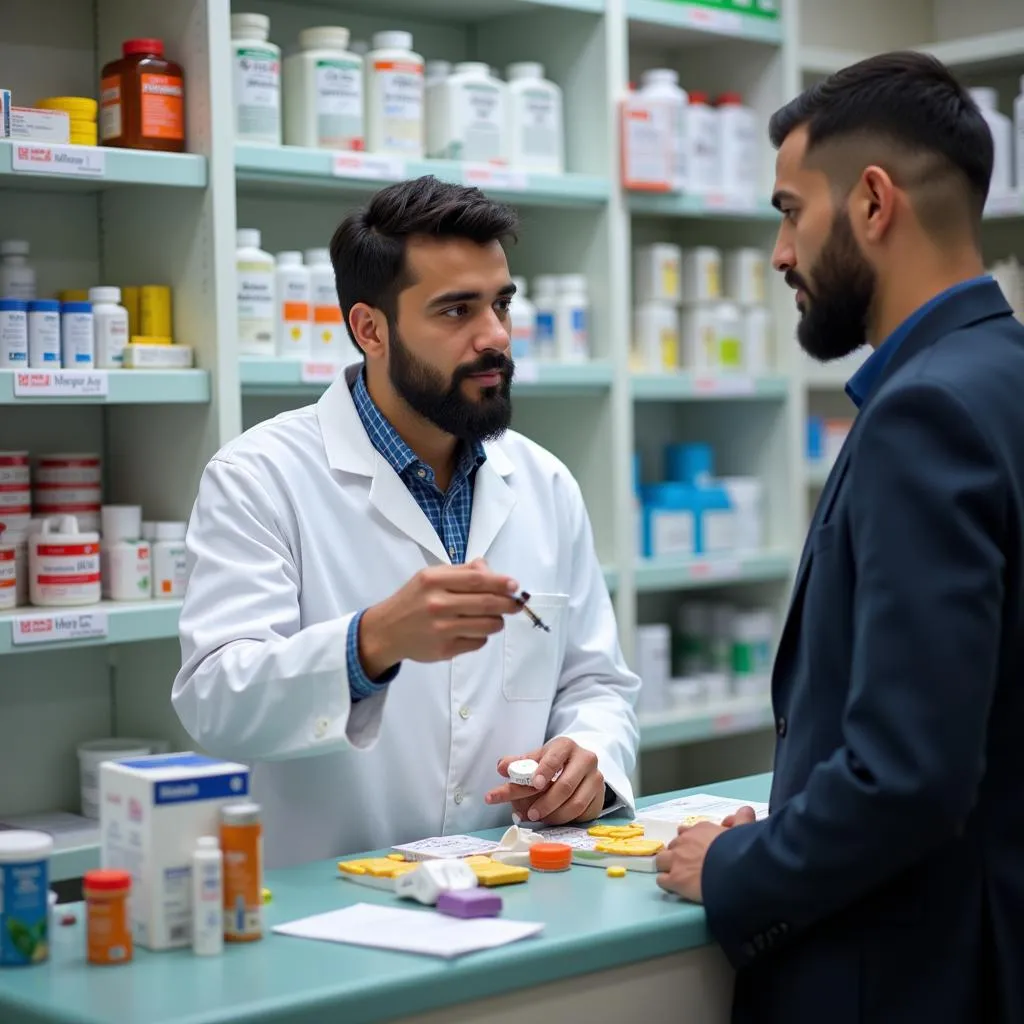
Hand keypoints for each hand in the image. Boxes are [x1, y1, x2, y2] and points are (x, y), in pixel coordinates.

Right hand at [358, 559, 521, 676]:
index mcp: (433, 580)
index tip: (515, 585)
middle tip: (516, 603)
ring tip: (494, 617)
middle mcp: (437, 604)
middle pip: (486, 603)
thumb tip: (489, 569)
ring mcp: (441, 629)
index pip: (477, 580)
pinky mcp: (444, 650)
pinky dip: (482, 635)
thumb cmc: (413, 600)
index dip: (500, 583)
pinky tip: (472, 630)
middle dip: (508, 603)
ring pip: (487, 625)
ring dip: (498, 621)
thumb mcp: (430, 577)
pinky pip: (477, 642)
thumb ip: (461, 572)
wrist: (387, 631)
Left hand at [485, 738, 605, 824]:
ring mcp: (595, 779)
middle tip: (530, 813)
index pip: (555, 758)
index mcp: (566, 746)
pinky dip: (564, 819)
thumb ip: (518, 764)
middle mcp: (585, 759)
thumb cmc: (553, 762)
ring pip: (574, 803)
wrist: (579, 768)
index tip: (534, 784)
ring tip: (538, 817)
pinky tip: (552, 818)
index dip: (544, 771)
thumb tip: (502, 767)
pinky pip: (581, 813)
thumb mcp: (536, 759)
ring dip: (553, 814)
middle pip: (565, 785)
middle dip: (545, 802)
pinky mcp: (599, 797)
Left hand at [654, 805, 757, 902]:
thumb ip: (742, 819)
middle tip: (688, 863)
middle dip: (678, 853)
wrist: (733, 869)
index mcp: (700, 829)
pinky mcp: (675, 879)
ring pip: (661, 860)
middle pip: (673, 845)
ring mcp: (676, 860)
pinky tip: (673, 887)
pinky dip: (666, 883)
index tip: (696, 848)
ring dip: (667, 866)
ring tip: (677, 874)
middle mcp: (684, 842)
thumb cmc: (739, 849)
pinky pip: (662, 879)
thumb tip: (745, 811)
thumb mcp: (743, 830)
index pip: (687, 831)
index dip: (690, 841)